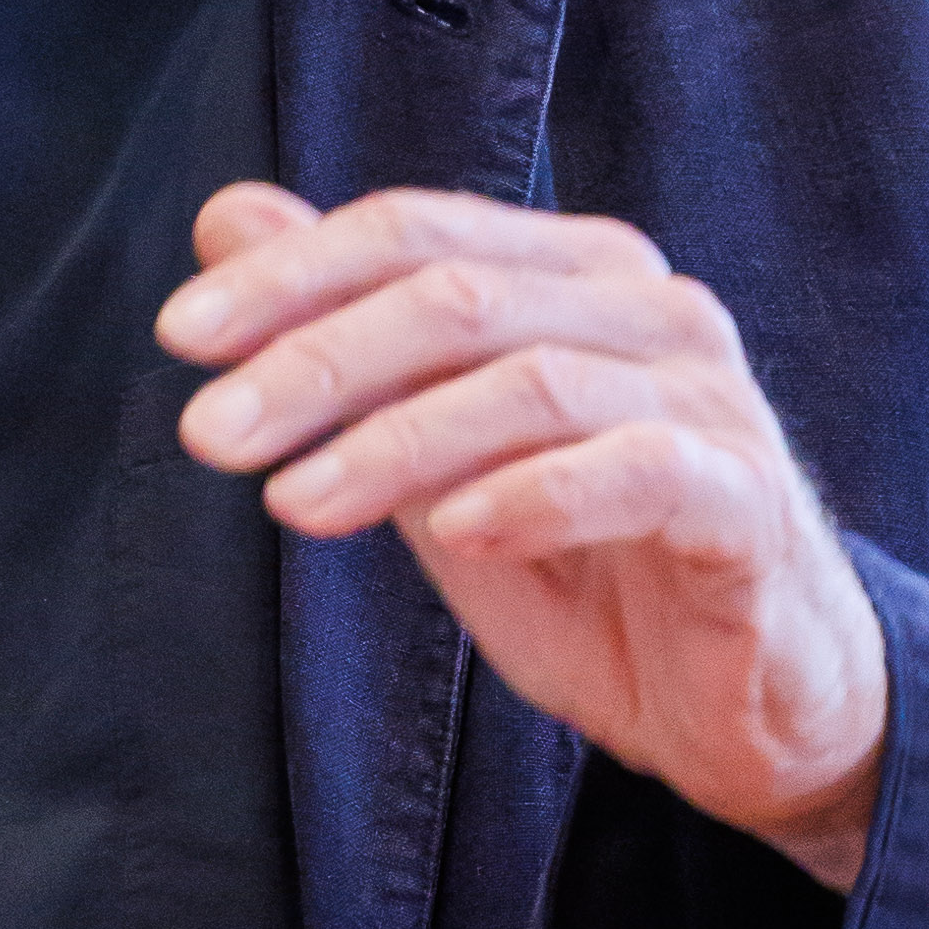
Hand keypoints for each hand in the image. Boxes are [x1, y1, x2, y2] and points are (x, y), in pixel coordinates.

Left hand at [160, 182, 891, 888]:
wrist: (746, 707)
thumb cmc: (590, 571)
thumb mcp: (436, 459)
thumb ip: (348, 343)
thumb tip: (228, 220)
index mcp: (572, 275)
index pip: (413, 234)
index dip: (291, 275)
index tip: (181, 338)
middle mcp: (647, 309)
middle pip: (456, 295)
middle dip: (315, 359)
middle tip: (210, 434)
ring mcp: (707, 400)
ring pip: (532, 379)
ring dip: (396, 440)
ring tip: (295, 503)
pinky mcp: (748, 502)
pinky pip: (639, 472)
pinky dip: (534, 494)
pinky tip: (453, 533)